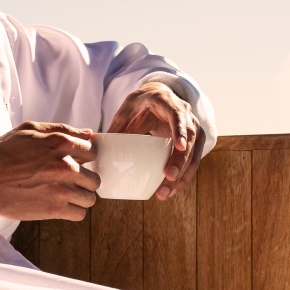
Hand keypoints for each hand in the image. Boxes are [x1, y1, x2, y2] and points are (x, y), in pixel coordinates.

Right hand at [0, 121, 98, 219]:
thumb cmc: (3, 153)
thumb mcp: (30, 130)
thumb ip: (62, 130)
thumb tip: (88, 134)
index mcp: (60, 144)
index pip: (92, 151)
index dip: (84, 157)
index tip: (76, 162)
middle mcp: (66, 166)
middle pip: (95, 178)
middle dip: (84, 179)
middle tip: (69, 181)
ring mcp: (62, 190)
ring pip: (90, 198)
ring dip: (80, 197)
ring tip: (65, 194)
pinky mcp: (54, 210)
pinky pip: (80, 214)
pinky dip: (73, 211)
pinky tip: (61, 205)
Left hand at [110, 81, 199, 200]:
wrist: (155, 97)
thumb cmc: (138, 106)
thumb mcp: (124, 113)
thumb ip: (115, 131)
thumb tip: (95, 153)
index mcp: (166, 101)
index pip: (178, 115)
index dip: (180, 130)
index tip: (179, 147)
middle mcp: (185, 112)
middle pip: (191, 137)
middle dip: (180, 160)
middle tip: (168, 177)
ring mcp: (193, 126)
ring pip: (194, 152)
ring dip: (183, 174)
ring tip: (166, 192)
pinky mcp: (194, 140)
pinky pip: (193, 160)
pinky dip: (183, 176)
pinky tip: (171, 189)